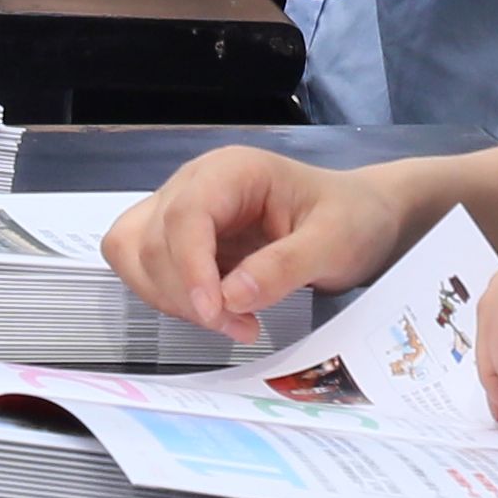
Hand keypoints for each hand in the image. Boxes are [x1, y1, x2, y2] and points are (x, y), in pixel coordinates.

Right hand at [105, 147, 420, 346]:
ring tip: (230, 321)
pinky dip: (170, 299)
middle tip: (241, 326)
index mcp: (232, 171)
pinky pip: (147, 270)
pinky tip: (216, 312)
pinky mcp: (181, 241)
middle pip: (154, 240)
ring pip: (137, 255)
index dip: (189, 267)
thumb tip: (231, 296)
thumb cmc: (352, 218)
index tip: (213, 312)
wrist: (360, 219)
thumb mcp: (334, 242)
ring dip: (172, 299)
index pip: (185, 215)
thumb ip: (285, 266)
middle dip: (187, 294)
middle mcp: (196, 185)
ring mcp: (182, 212)